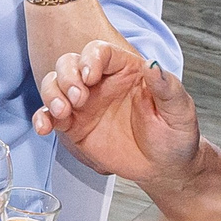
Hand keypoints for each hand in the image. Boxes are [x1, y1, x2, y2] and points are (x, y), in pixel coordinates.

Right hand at [31, 40, 200, 182]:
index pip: (101, 52)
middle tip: (77, 98)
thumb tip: (154, 64)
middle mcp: (101, 83)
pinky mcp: (74, 125)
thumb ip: (167, 87)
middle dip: (66, 77)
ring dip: (51, 94)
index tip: (90, 77)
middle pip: (70, 63)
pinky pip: (49, 116)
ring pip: (54, 84)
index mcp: (127, 72)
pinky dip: (41, 118)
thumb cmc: (176, 136)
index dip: (90, 59)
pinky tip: (44, 127)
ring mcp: (84, 104)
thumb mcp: (179, 111)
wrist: (165, 167)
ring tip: (61, 112)